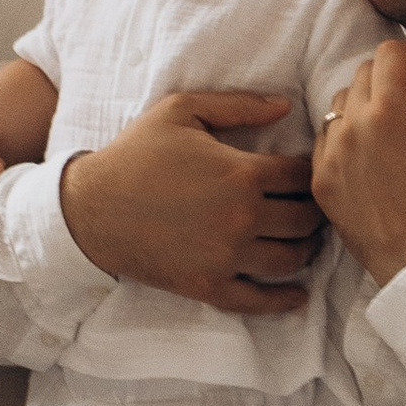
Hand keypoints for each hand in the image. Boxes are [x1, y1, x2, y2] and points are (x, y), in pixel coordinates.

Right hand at [57, 90, 321, 315]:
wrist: (91, 207)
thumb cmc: (135, 154)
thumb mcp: (182, 111)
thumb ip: (238, 105)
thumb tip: (286, 105)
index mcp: (242, 173)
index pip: (302, 176)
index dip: (309, 171)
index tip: (305, 173)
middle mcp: (243, 217)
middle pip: (305, 219)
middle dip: (314, 210)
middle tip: (312, 207)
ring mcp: (227, 256)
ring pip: (291, 259)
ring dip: (306, 249)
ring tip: (305, 240)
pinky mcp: (209, 285)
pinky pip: (259, 301)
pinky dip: (284, 300)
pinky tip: (298, 295)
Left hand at [313, 42, 405, 288]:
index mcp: (390, 111)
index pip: (387, 53)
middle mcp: (352, 127)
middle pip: (361, 74)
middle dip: (388, 78)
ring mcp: (330, 155)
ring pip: (339, 104)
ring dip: (364, 105)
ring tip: (390, 126)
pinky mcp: (321, 181)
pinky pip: (327, 140)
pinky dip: (347, 137)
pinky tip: (372, 154)